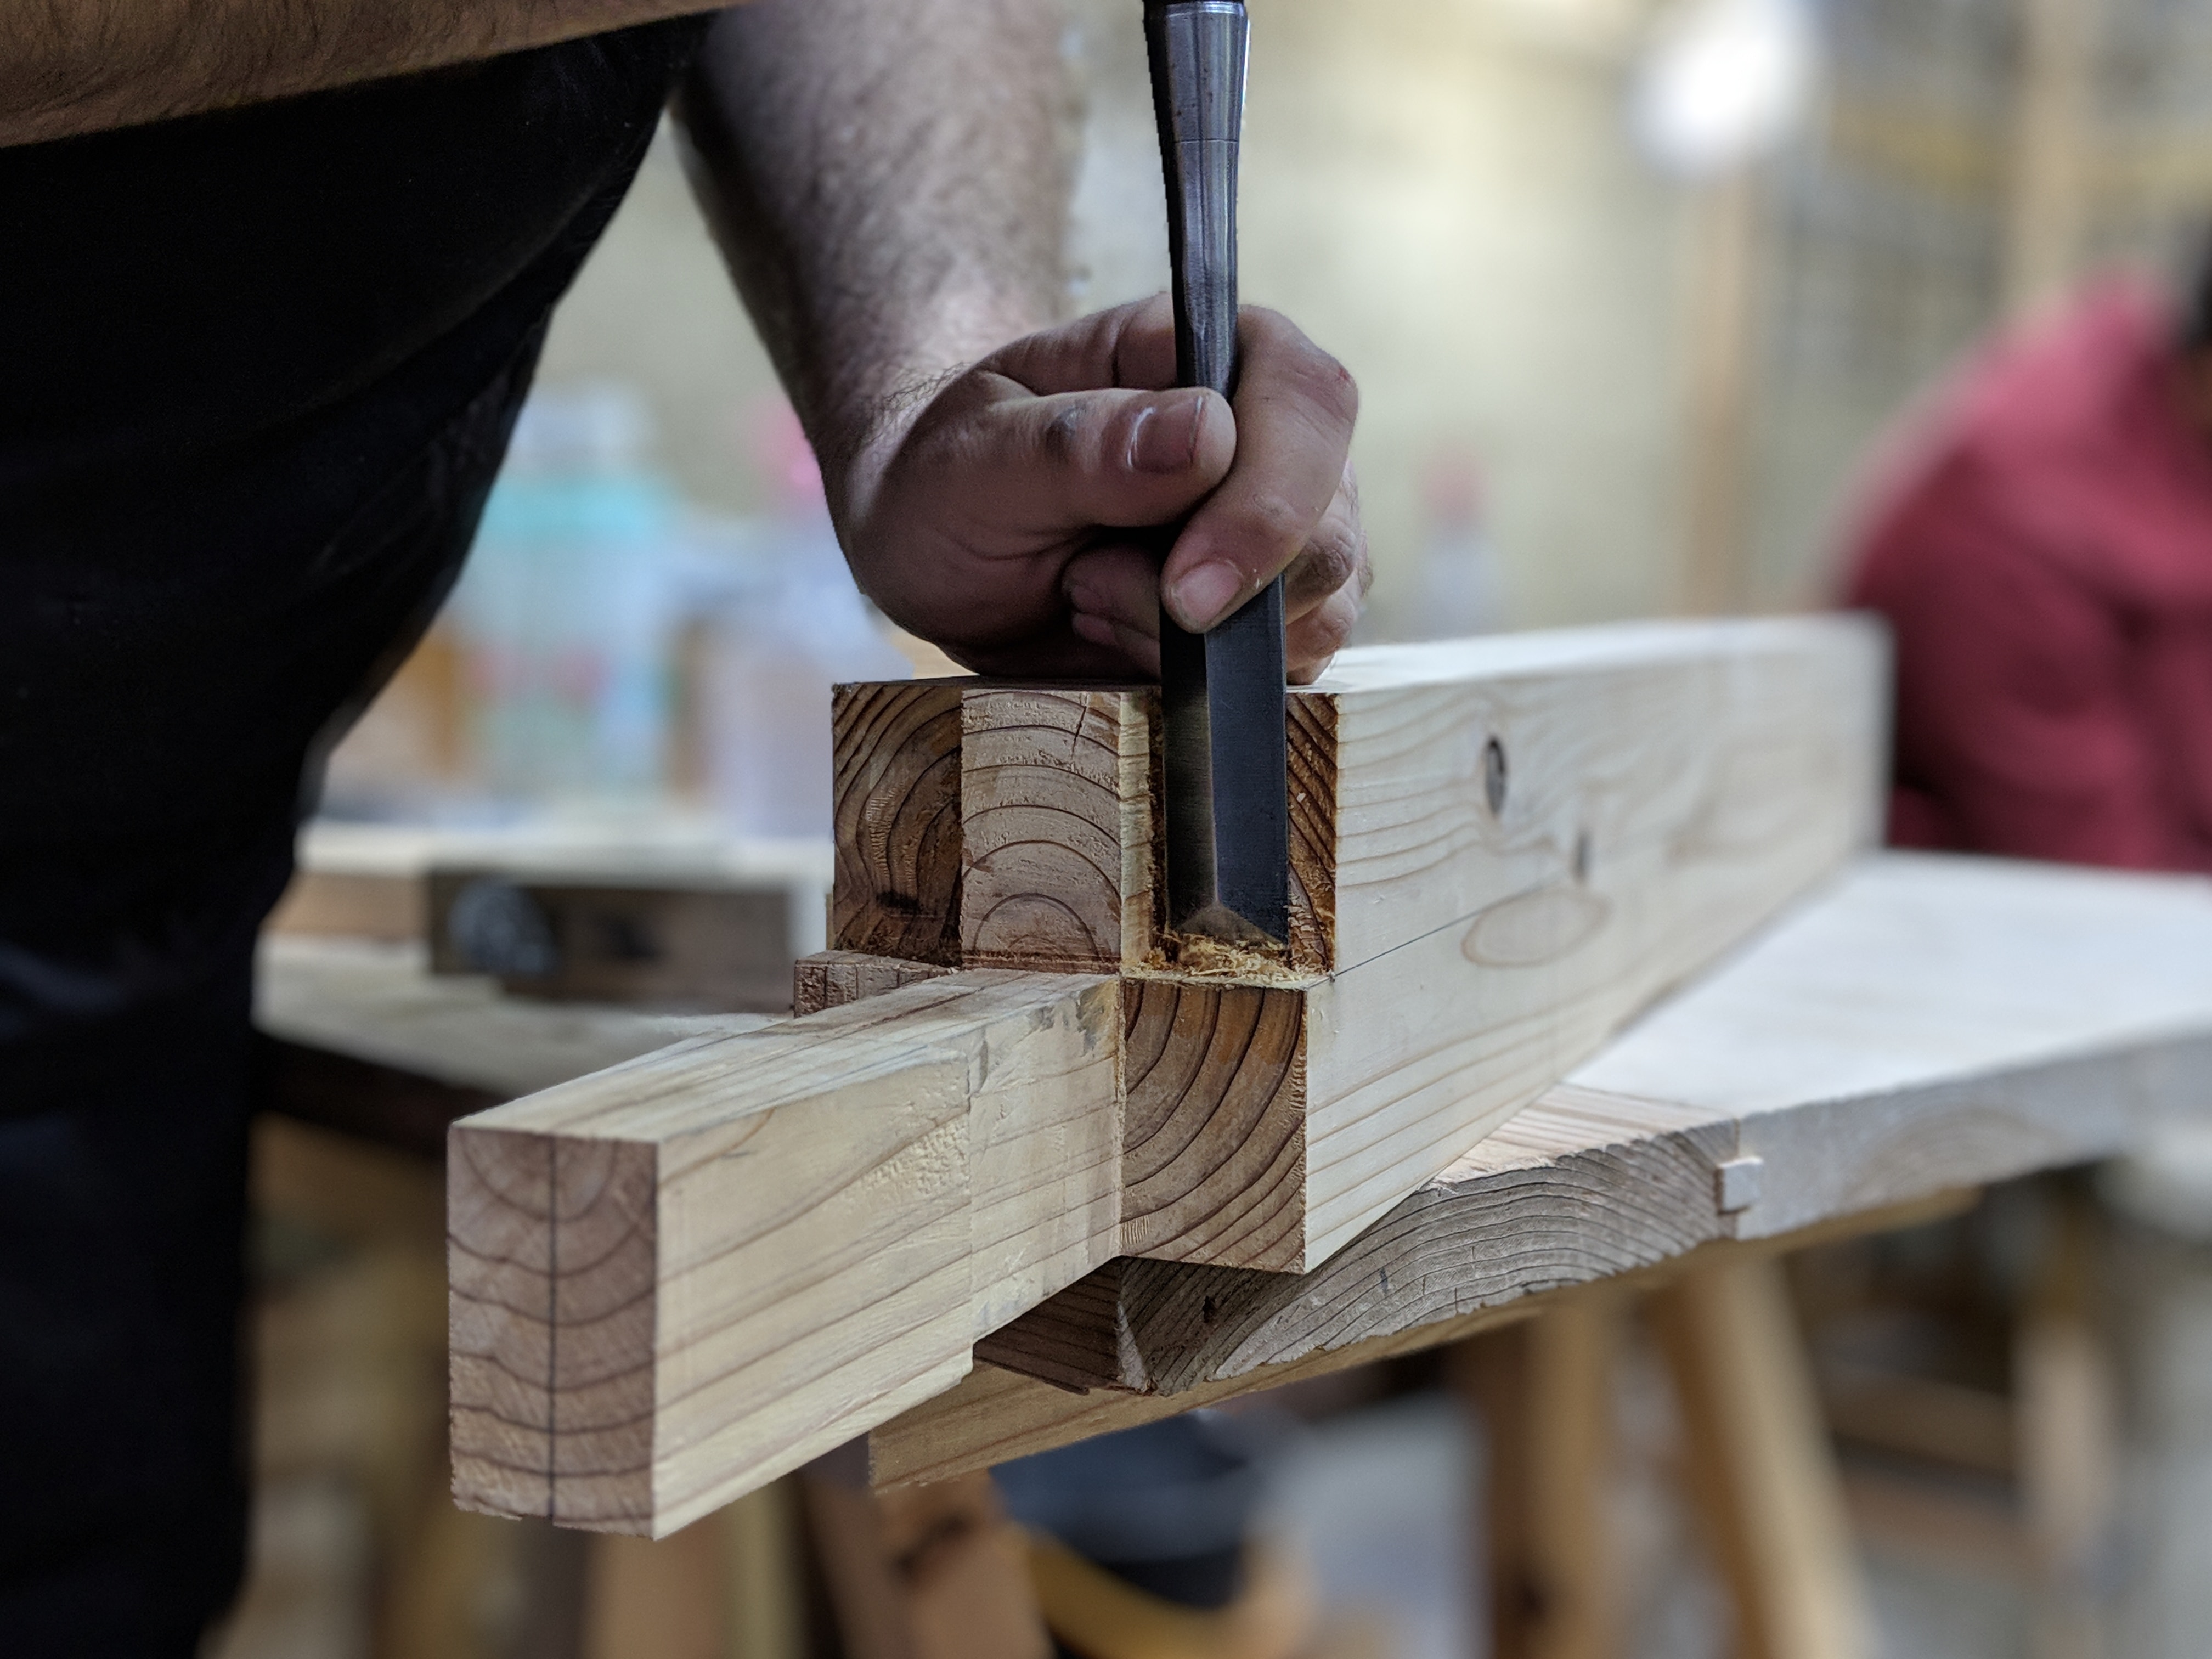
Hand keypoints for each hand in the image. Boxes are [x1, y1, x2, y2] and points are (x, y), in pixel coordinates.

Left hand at [827, 294, 1366, 682]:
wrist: (939, 551)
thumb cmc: (953, 480)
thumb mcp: (975, 458)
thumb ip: (1080, 444)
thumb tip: (1204, 435)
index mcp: (1219, 353)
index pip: (1307, 405)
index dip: (1265, 504)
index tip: (1183, 591)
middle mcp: (1276, 438)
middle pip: (1327, 530)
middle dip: (1213, 598)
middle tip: (1084, 591)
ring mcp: (1289, 532)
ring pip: (1318, 614)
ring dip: (1192, 643)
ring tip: (1084, 597)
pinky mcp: (1277, 617)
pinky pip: (1291, 669)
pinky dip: (1200, 680)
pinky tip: (1116, 636)